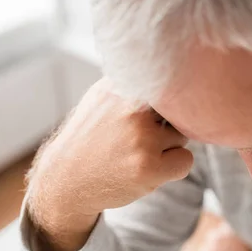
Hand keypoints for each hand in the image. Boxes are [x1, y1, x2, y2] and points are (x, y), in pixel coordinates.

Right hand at [26, 78, 192, 250]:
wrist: (66, 180)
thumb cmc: (92, 138)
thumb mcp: (102, 98)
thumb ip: (132, 83)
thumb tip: (174, 69)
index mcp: (121, 87)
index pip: (166, 80)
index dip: (166, 97)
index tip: (156, 108)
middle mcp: (131, 109)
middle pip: (178, 109)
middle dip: (165, 125)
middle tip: (138, 138)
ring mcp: (141, 138)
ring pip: (183, 135)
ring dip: (168, 147)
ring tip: (138, 154)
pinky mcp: (149, 166)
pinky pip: (185, 160)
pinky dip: (173, 168)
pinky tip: (147, 170)